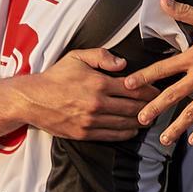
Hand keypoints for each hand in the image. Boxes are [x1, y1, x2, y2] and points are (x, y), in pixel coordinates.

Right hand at [15, 48, 158, 141]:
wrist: (32, 99)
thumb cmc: (55, 77)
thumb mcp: (77, 57)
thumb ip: (102, 56)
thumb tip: (123, 64)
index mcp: (98, 83)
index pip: (133, 88)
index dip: (150, 90)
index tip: (158, 90)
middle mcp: (97, 104)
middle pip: (134, 108)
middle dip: (150, 107)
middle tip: (160, 105)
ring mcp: (91, 121)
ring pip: (125, 123)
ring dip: (141, 121)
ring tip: (150, 118)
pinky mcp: (85, 134)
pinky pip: (112, 135)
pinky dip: (126, 133)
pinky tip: (133, 129)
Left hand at [124, 0, 192, 145]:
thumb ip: (184, 11)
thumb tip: (164, 0)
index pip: (163, 68)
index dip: (144, 77)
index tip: (128, 85)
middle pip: (173, 95)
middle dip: (154, 108)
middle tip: (140, 120)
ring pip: (192, 112)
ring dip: (176, 127)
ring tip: (164, 139)